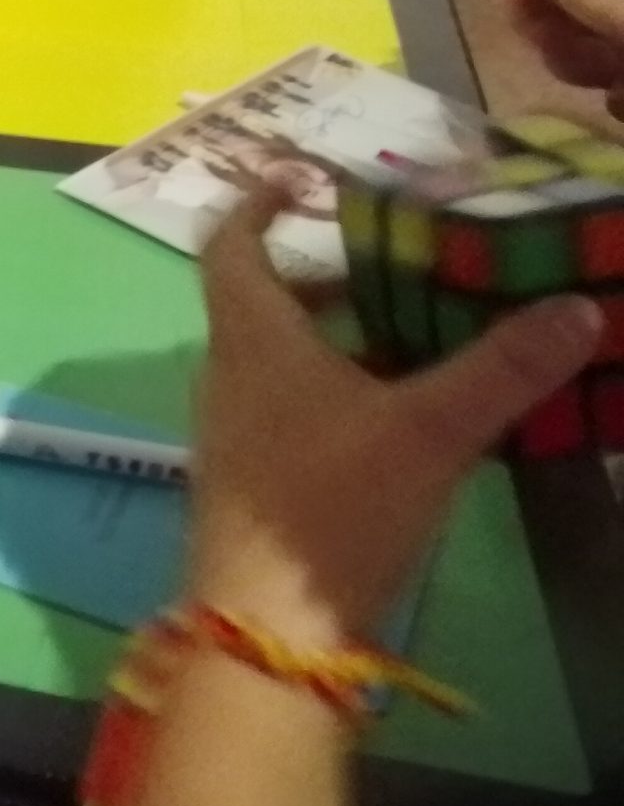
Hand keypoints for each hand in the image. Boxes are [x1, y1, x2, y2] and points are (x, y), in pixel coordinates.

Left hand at [187, 185, 601, 643]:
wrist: (269, 626)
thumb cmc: (331, 506)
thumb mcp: (429, 430)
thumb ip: (501, 369)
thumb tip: (576, 305)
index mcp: (251, 336)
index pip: (229, 243)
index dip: (256, 202)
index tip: (302, 179)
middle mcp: (231, 371)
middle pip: (270, 298)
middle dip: (335, 276)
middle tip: (410, 264)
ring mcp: (239, 428)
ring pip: (287, 356)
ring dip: (348, 336)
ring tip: (430, 333)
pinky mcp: (259, 478)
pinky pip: (298, 407)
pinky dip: (347, 389)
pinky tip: (413, 416)